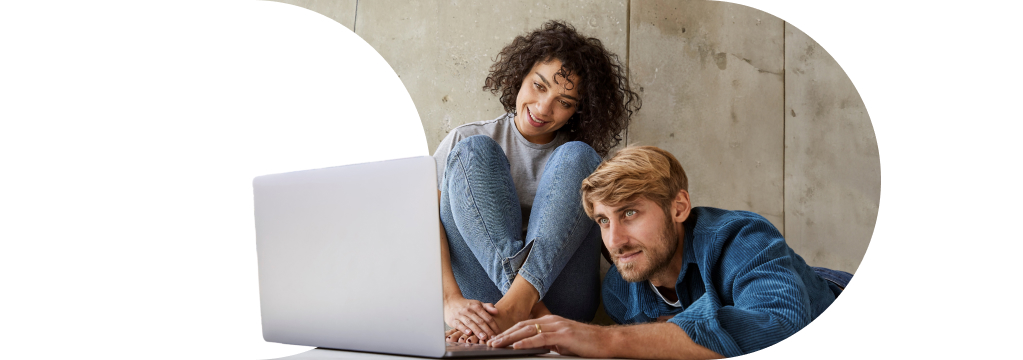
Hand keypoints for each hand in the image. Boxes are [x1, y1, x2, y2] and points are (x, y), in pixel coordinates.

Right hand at [443, 296, 499, 340]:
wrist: (450, 301)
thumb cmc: (466, 305)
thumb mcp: (478, 303)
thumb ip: (488, 307)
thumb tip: (497, 311)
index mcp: (477, 307)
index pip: (487, 317)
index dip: (494, 326)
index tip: (498, 333)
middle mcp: (469, 310)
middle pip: (480, 321)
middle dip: (487, 330)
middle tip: (493, 338)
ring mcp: (461, 315)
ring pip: (470, 323)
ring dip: (477, 330)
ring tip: (483, 337)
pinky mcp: (453, 320)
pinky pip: (459, 324)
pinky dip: (464, 329)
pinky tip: (469, 333)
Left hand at [486, 315, 609, 357]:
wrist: (606, 342)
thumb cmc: (586, 344)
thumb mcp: (563, 343)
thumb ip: (549, 343)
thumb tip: (536, 349)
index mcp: (550, 322)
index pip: (524, 326)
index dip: (508, 332)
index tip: (496, 340)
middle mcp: (551, 321)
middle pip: (522, 326)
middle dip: (504, 334)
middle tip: (490, 342)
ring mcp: (557, 326)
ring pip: (528, 330)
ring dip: (510, 338)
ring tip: (497, 344)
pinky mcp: (564, 334)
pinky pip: (541, 338)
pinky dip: (527, 341)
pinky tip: (516, 346)